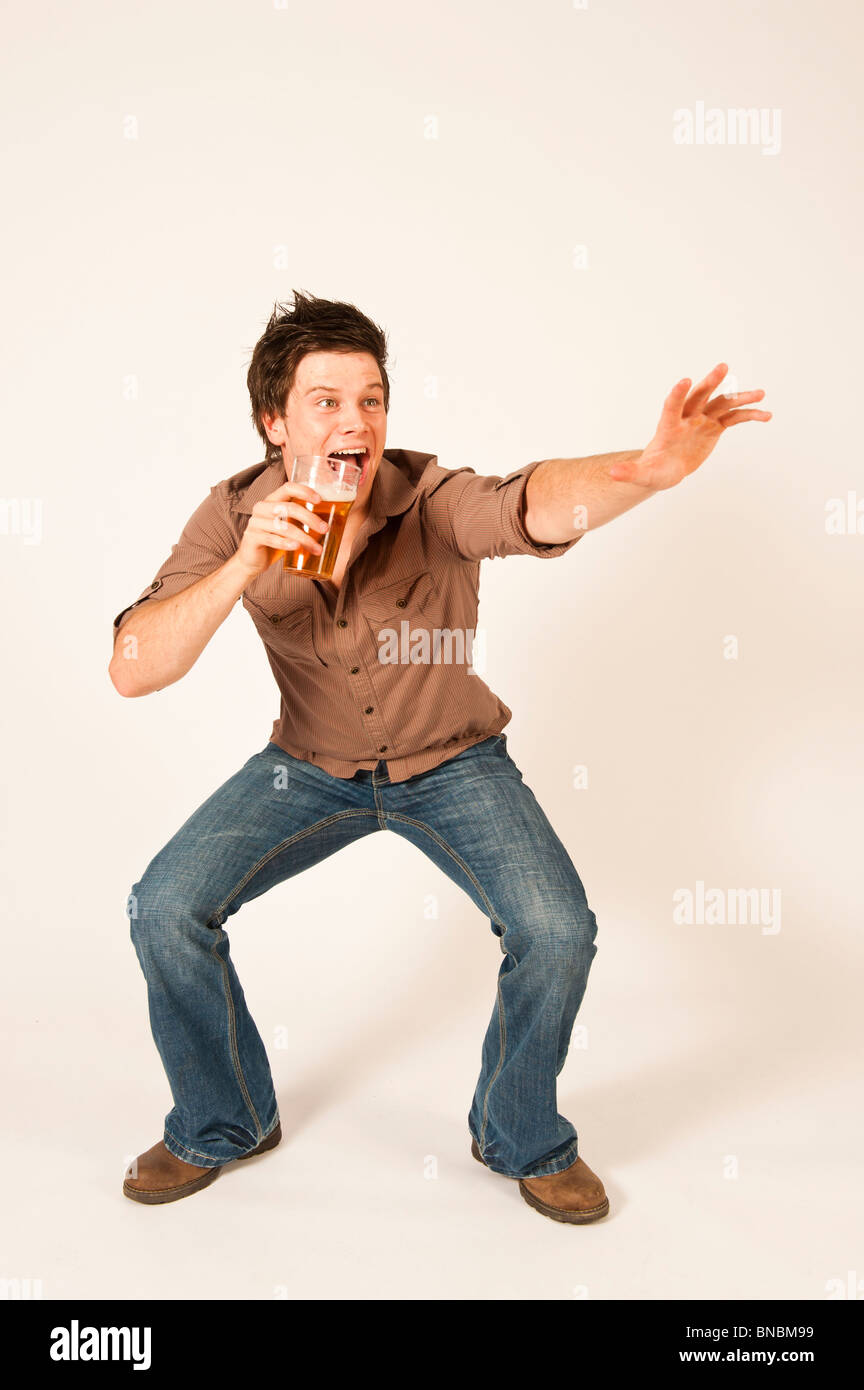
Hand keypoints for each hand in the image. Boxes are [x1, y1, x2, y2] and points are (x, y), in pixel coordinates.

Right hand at [234, 481, 329, 576]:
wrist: (252, 560)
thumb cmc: (275, 540)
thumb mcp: (288, 526)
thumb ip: (301, 520)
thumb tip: (330, 521)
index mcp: (272, 500)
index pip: (288, 487)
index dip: (304, 491)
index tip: (320, 500)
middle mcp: (262, 508)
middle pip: (289, 507)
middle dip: (310, 518)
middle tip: (325, 529)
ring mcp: (255, 522)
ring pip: (283, 527)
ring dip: (304, 538)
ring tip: (317, 548)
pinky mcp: (252, 537)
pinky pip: (272, 539)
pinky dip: (286, 543)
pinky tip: (297, 547)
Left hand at [608, 363, 771, 489]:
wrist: (666, 469)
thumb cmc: (653, 471)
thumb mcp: (642, 475)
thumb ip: (630, 472)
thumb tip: (612, 474)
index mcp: (668, 426)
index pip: (672, 406)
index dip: (677, 395)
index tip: (683, 381)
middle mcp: (687, 418)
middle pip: (699, 396)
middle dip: (710, 383)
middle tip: (722, 367)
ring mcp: (702, 420)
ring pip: (722, 404)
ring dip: (740, 398)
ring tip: (761, 394)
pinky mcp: (714, 427)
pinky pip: (734, 419)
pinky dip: (749, 416)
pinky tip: (767, 416)